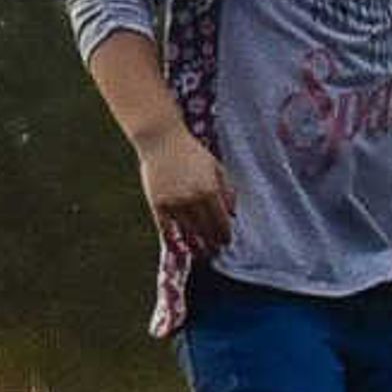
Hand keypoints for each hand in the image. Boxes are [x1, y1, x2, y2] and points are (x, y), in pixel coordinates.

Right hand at [134, 127, 236, 258]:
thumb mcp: (215, 166)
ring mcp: (174, 202)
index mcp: (210, 189)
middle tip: (215, 251)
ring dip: (195, 246)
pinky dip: (173, 241)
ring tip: (200, 252)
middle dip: (212, 243)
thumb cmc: (190, 151)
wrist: (161, 139)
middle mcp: (193, 199)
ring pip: (187, 232)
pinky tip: (179, 248)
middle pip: (206, 231)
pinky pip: (166, 229)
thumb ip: (227, 189)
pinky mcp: (158, 203)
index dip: (225, 236)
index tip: (226, 242)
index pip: (221, 222)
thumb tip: (233, 214)